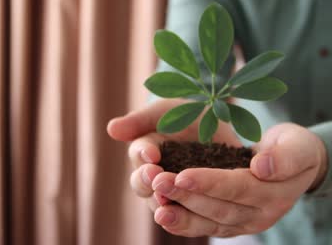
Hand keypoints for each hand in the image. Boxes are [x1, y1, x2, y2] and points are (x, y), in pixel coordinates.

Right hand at [106, 98, 242, 222]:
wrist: (220, 130)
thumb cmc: (187, 115)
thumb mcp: (167, 111)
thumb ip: (141, 120)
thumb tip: (111, 129)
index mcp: (146, 150)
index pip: (139, 153)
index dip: (143, 154)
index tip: (151, 154)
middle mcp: (154, 176)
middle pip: (142, 184)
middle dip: (147, 180)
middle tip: (156, 177)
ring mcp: (171, 193)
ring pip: (159, 204)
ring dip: (160, 203)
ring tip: (164, 201)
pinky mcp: (190, 206)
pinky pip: (180, 219)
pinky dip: (177, 220)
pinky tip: (178, 218)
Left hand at [108, 100, 327, 236]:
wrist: (297, 166)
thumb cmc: (296, 149)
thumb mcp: (298, 146)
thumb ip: (285, 157)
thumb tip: (262, 167)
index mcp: (275, 194)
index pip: (238, 188)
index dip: (210, 183)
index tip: (182, 174)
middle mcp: (260, 215)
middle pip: (219, 208)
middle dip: (187, 197)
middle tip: (158, 183)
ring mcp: (246, 223)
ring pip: (209, 223)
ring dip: (181, 216)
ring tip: (157, 209)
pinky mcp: (233, 224)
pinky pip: (207, 227)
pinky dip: (185, 224)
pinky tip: (164, 215)